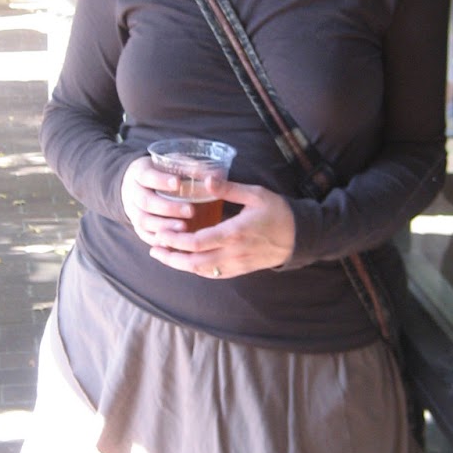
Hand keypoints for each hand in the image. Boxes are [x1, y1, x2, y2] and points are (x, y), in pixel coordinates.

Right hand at [120, 154, 209, 243]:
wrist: (137, 183)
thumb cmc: (161, 172)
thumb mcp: (170, 163)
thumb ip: (189, 167)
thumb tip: (217, 174)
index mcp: (139, 172)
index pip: (147, 176)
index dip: (161, 181)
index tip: (178, 183)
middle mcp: (132, 192)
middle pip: (146, 201)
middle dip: (168, 207)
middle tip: (190, 210)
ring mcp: (132, 211)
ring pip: (143, 221)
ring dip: (163, 226)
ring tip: (184, 228)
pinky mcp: (137, 226)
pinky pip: (144, 235)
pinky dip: (157, 241)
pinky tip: (172, 244)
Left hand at [146, 177, 295, 279]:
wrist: (299, 237)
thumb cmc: (278, 212)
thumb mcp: (255, 194)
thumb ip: (228, 188)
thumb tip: (205, 178)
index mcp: (234, 233)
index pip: (197, 242)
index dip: (175, 241)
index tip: (160, 233)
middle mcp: (232, 253)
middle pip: (193, 262)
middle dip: (170, 257)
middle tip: (153, 249)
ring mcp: (236, 264)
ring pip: (201, 270)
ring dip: (180, 265)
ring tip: (163, 256)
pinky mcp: (240, 270)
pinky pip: (213, 274)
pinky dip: (196, 269)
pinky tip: (185, 262)